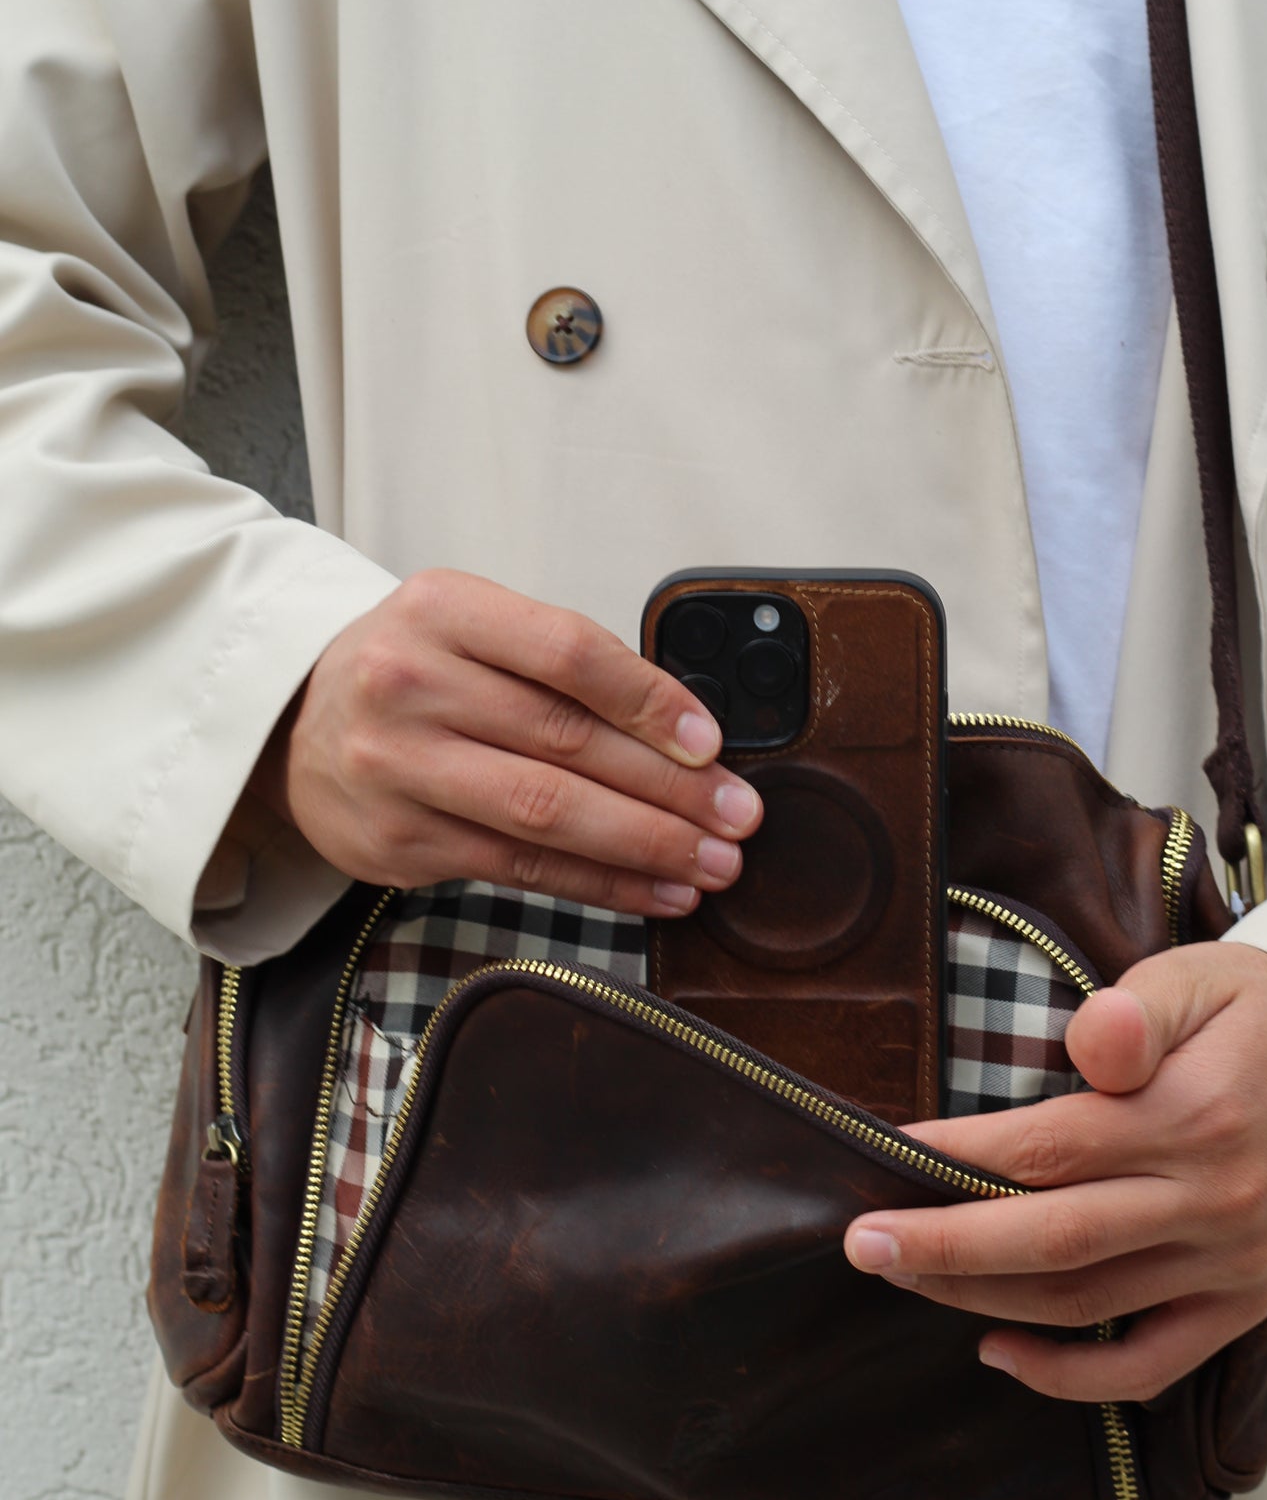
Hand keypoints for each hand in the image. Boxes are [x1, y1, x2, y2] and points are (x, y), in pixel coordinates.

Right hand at [248, 570, 760, 915]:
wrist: (294, 725)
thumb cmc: (412, 670)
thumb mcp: (469, 626)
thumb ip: (558, 661)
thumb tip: (687, 729)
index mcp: (441, 610)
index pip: (566, 651)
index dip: (649, 700)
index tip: (710, 743)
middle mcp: (408, 684)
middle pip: (565, 741)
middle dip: (670, 787)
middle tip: (739, 815)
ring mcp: (397, 768)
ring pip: (546, 813)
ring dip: (646, 843)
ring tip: (714, 862)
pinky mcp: (398, 842)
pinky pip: (520, 867)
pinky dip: (601, 883)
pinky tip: (657, 890)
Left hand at [843, 941, 1266, 1400]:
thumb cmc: (1265, 1010)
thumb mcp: (1200, 976)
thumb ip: (1134, 1011)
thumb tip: (1094, 1041)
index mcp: (1190, 1115)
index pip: (1046, 1150)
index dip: (957, 1160)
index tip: (888, 1156)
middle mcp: (1210, 1201)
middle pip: (1051, 1240)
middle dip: (944, 1249)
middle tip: (864, 1244)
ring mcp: (1228, 1263)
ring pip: (1084, 1302)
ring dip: (984, 1300)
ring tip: (906, 1278)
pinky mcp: (1243, 1302)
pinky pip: (1150, 1362)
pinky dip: (1071, 1376)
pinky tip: (1000, 1350)